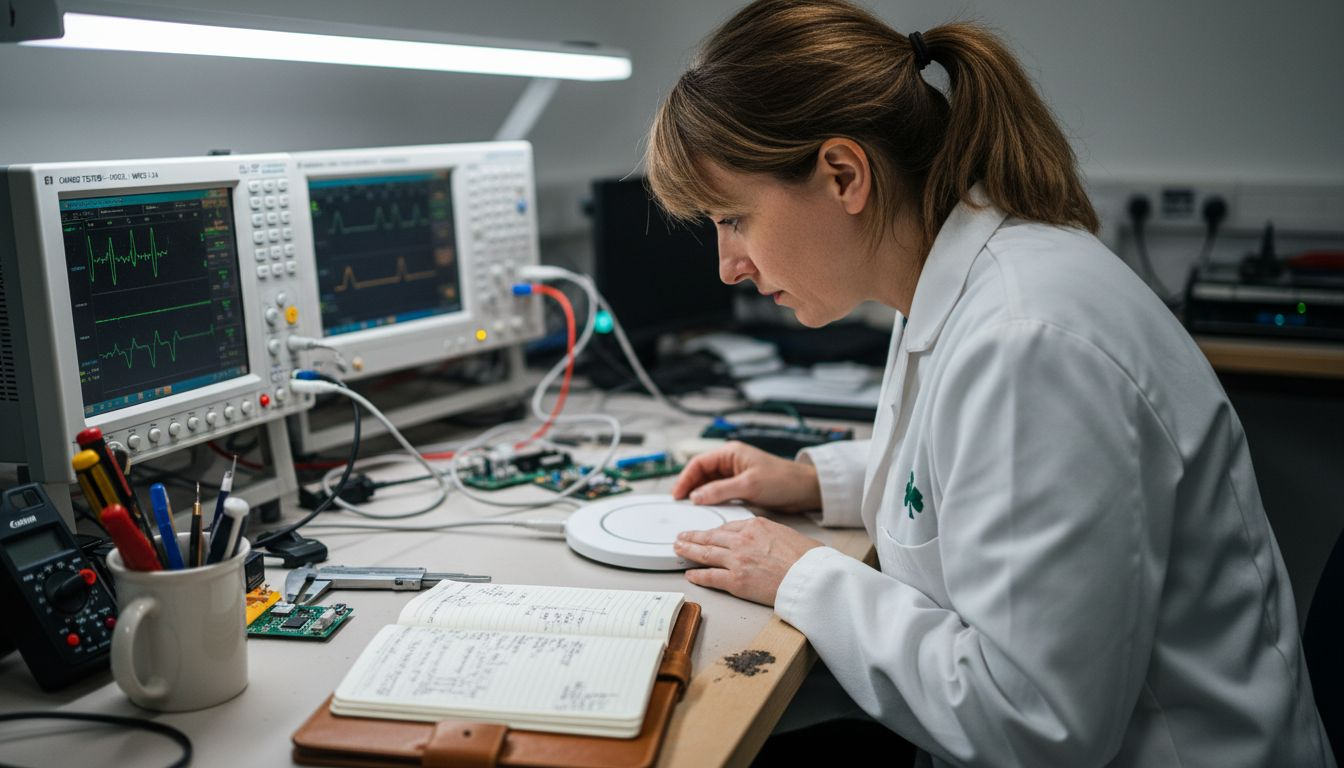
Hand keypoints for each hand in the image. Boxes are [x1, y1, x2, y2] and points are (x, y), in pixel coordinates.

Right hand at [671, 441, 820, 511]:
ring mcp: (736, 475)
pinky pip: (720, 492)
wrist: (805, 490)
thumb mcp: (748, 485)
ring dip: (699, 494)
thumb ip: (719, 490)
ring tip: (690, 508)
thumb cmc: (782, 480)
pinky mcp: (742, 487)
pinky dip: (711, 500)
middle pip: (702, 473)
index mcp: (731, 453)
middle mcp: (731, 462)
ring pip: (709, 484)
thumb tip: (696, 496)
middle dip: (689, 486)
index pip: (699, 463)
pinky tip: (707, 509)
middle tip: (679, 503)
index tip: (677, 494)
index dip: (685, 478)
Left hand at [673, 517, 823, 605]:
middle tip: (682, 537)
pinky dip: (697, 575)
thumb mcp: (786, 533)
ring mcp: (737, 560)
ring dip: (689, 551)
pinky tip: (689, 574)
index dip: (714, 532)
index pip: (728, 527)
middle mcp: (742, 540)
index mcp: (756, 525)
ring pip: (705, 553)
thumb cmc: (807, 558)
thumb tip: (764, 540)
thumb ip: (769, 534)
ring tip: (679, 550)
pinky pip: (710, 577)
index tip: (707, 534)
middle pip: (711, 537)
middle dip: (693, 537)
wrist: (811, 576)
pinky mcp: (736, 581)